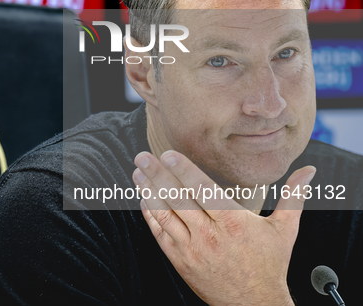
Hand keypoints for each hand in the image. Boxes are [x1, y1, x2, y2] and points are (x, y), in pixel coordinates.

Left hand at [132, 150, 315, 305]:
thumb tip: (308, 172)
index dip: (184, 171)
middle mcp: (210, 234)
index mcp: (234, 222)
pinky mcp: (180, 260)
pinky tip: (143, 199)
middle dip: (158, 175)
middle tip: (143, 157)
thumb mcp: (285, 230)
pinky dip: (150, 215)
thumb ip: (292, 197)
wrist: (254, 304)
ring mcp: (192, 248)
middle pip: (179, 199)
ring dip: (148, 191)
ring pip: (165, 214)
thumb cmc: (269, 264)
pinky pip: (160, 234)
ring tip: (138, 172)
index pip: (203, 190)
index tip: (167, 154)